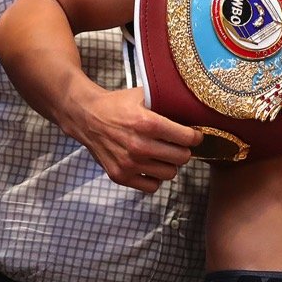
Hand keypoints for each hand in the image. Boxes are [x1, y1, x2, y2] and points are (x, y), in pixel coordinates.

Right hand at [66, 86, 201, 192]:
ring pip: (170, 174)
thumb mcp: (145, 95)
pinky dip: (155, 178)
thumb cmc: (119, 105)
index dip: (195, 136)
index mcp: (148, 123)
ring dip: (170, 164)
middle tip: (178, 144)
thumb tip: (195, 108)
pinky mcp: (120, 176)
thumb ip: (169, 101)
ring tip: (163, 154)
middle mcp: (139, 146)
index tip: (194, 135)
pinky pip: (152, 186)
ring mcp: (128, 164)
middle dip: (184, 150)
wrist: (86, 117)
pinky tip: (151, 165)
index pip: (188, 138)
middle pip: (182, 158)